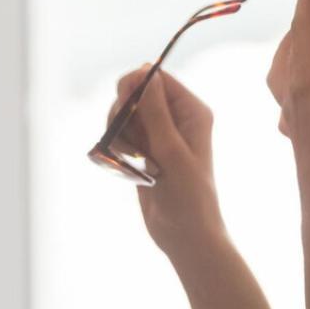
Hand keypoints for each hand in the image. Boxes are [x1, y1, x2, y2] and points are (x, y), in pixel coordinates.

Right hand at [107, 66, 226, 255]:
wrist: (186, 235)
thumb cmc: (189, 197)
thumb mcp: (172, 152)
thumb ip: (156, 112)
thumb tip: (145, 73)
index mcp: (193, 112)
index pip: (157, 78)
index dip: (135, 85)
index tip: (124, 106)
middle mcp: (177, 119)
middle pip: (135, 93)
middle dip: (123, 113)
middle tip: (130, 142)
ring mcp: (159, 135)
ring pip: (124, 116)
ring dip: (119, 134)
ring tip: (133, 160)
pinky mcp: (144, 151)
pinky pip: (120, 136)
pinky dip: (117, 148)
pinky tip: (128, 167)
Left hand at [267, 0, 309, 217]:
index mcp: (304, 83)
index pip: (304, 28)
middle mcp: (291, 91)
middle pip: (294, 39)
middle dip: (307, 10)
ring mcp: (292, 107)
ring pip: (289, 58)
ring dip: (302, 34)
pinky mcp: (298, 120)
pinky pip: (292, 77)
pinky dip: (302, 59)